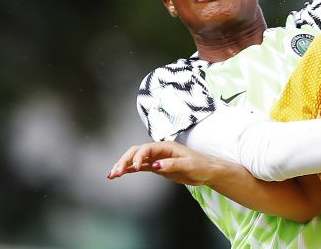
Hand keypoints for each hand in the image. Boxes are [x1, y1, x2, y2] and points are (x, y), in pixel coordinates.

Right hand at [106, 141, 220, 185]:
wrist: (207, 172)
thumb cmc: (200, 165)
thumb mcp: (188, 165)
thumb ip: (171, 164)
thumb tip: (155, 165)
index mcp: (166, 146)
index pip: (146, 148)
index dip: (138, 157)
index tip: (135, 168)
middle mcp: (159, 150)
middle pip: (137, 152)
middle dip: (125, 160)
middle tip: (115, 172)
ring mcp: (157, 158)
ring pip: (136, 159)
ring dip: (124, 165)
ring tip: (112, 175)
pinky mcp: (158, 167)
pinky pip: (140, 166)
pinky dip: (130, 169)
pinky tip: (120, 174)